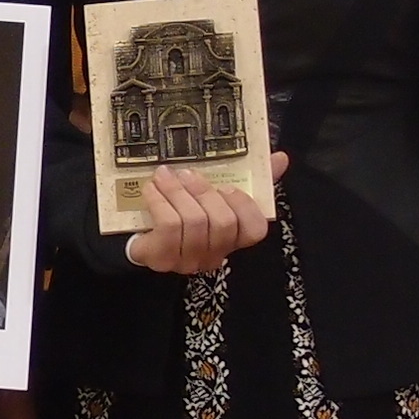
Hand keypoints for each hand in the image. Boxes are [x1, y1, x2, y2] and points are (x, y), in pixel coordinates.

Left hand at [121, 151, 286, 274]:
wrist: (139, 234)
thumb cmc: (181, 214)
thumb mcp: (214, 194)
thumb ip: (252, 178)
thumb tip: (279, 158)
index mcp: (231, 238)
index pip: (255, 230)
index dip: (245, 206)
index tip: (228, 186)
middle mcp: (213, 254)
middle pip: (223, 224)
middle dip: (204, 192)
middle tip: (186, 173)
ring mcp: (187, 260)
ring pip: (194, 223)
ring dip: (177, 192)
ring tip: (164, 176)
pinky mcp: (161, 259)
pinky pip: (169, 228)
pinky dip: (160, 202)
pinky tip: (151, 190)